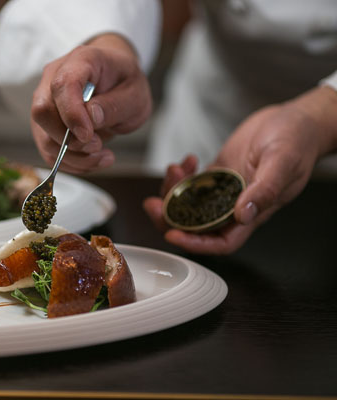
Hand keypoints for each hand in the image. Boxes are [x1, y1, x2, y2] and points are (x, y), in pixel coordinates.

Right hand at [31, 33, 152, 173]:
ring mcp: (46, 101)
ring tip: (103, 156)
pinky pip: (49, 150)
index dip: (72, 114)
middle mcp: (54, 78)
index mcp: (80, 60)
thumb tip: (91, 118)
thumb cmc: (124, 83)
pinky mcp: (45, 124)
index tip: (88, 136)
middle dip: (69, 140)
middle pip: (42, 112)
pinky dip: (71, 162)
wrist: (116, 82)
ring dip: (73, 157)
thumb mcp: (135, 93)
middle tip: (97, 146)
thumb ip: (115, 105)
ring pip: (44, 137)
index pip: (62, 85)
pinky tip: (93, 159)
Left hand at [143, 86, 336, 254]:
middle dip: (170, 219)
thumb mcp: (282, 163)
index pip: (221, 241)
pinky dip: (182, 175)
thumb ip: (264, 190)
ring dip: (173, 193)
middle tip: (152, 203)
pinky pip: (192, 183)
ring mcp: (224, 190)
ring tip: (173, 169)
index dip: (196, 244)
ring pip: (189, 204)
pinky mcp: (218, 174)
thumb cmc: (298, 142)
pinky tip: (186, 161)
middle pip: (196, 226)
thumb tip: (243, 215)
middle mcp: (235, 206)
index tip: (173, 235)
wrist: (296, 120)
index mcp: (252, 212)